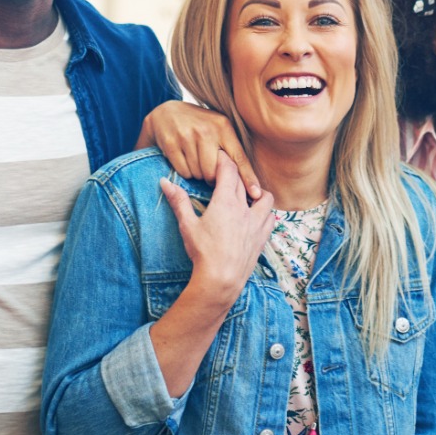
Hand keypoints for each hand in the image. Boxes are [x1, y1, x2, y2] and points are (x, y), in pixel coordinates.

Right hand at [137, 101, 261, 199]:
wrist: (167, 112)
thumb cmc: (199, 126)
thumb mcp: (218, 129)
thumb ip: (231, 149)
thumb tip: (245, 180)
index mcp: (224, 126)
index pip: (239, 157)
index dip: (248, 177)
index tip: (256, 194)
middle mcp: (207, 129)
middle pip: (214, 171)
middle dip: (211, 178)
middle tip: (207, 172)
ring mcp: (187, 135)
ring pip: (198, 173)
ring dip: (197, 174)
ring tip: (195, 162)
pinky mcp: (171, 142)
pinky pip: (183, 171)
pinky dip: (184, 172)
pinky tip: (183, 160)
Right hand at [161, 154, 274, 312]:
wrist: (221, 280)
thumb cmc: (203, 253)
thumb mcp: (187, 225)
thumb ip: (178, 201)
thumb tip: (165, 182)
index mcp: (226, 202)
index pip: (229, 171)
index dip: (224, 160)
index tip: (219, 155)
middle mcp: (245, 209)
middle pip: (244, 182)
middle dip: (236, 174)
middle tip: (227, 173)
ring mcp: (257, 223)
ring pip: (265, 197)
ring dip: (257, 192)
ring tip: (247, 196)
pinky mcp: (262, 237)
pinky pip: (270, 218)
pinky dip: (265, 212)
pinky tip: (257, 216)